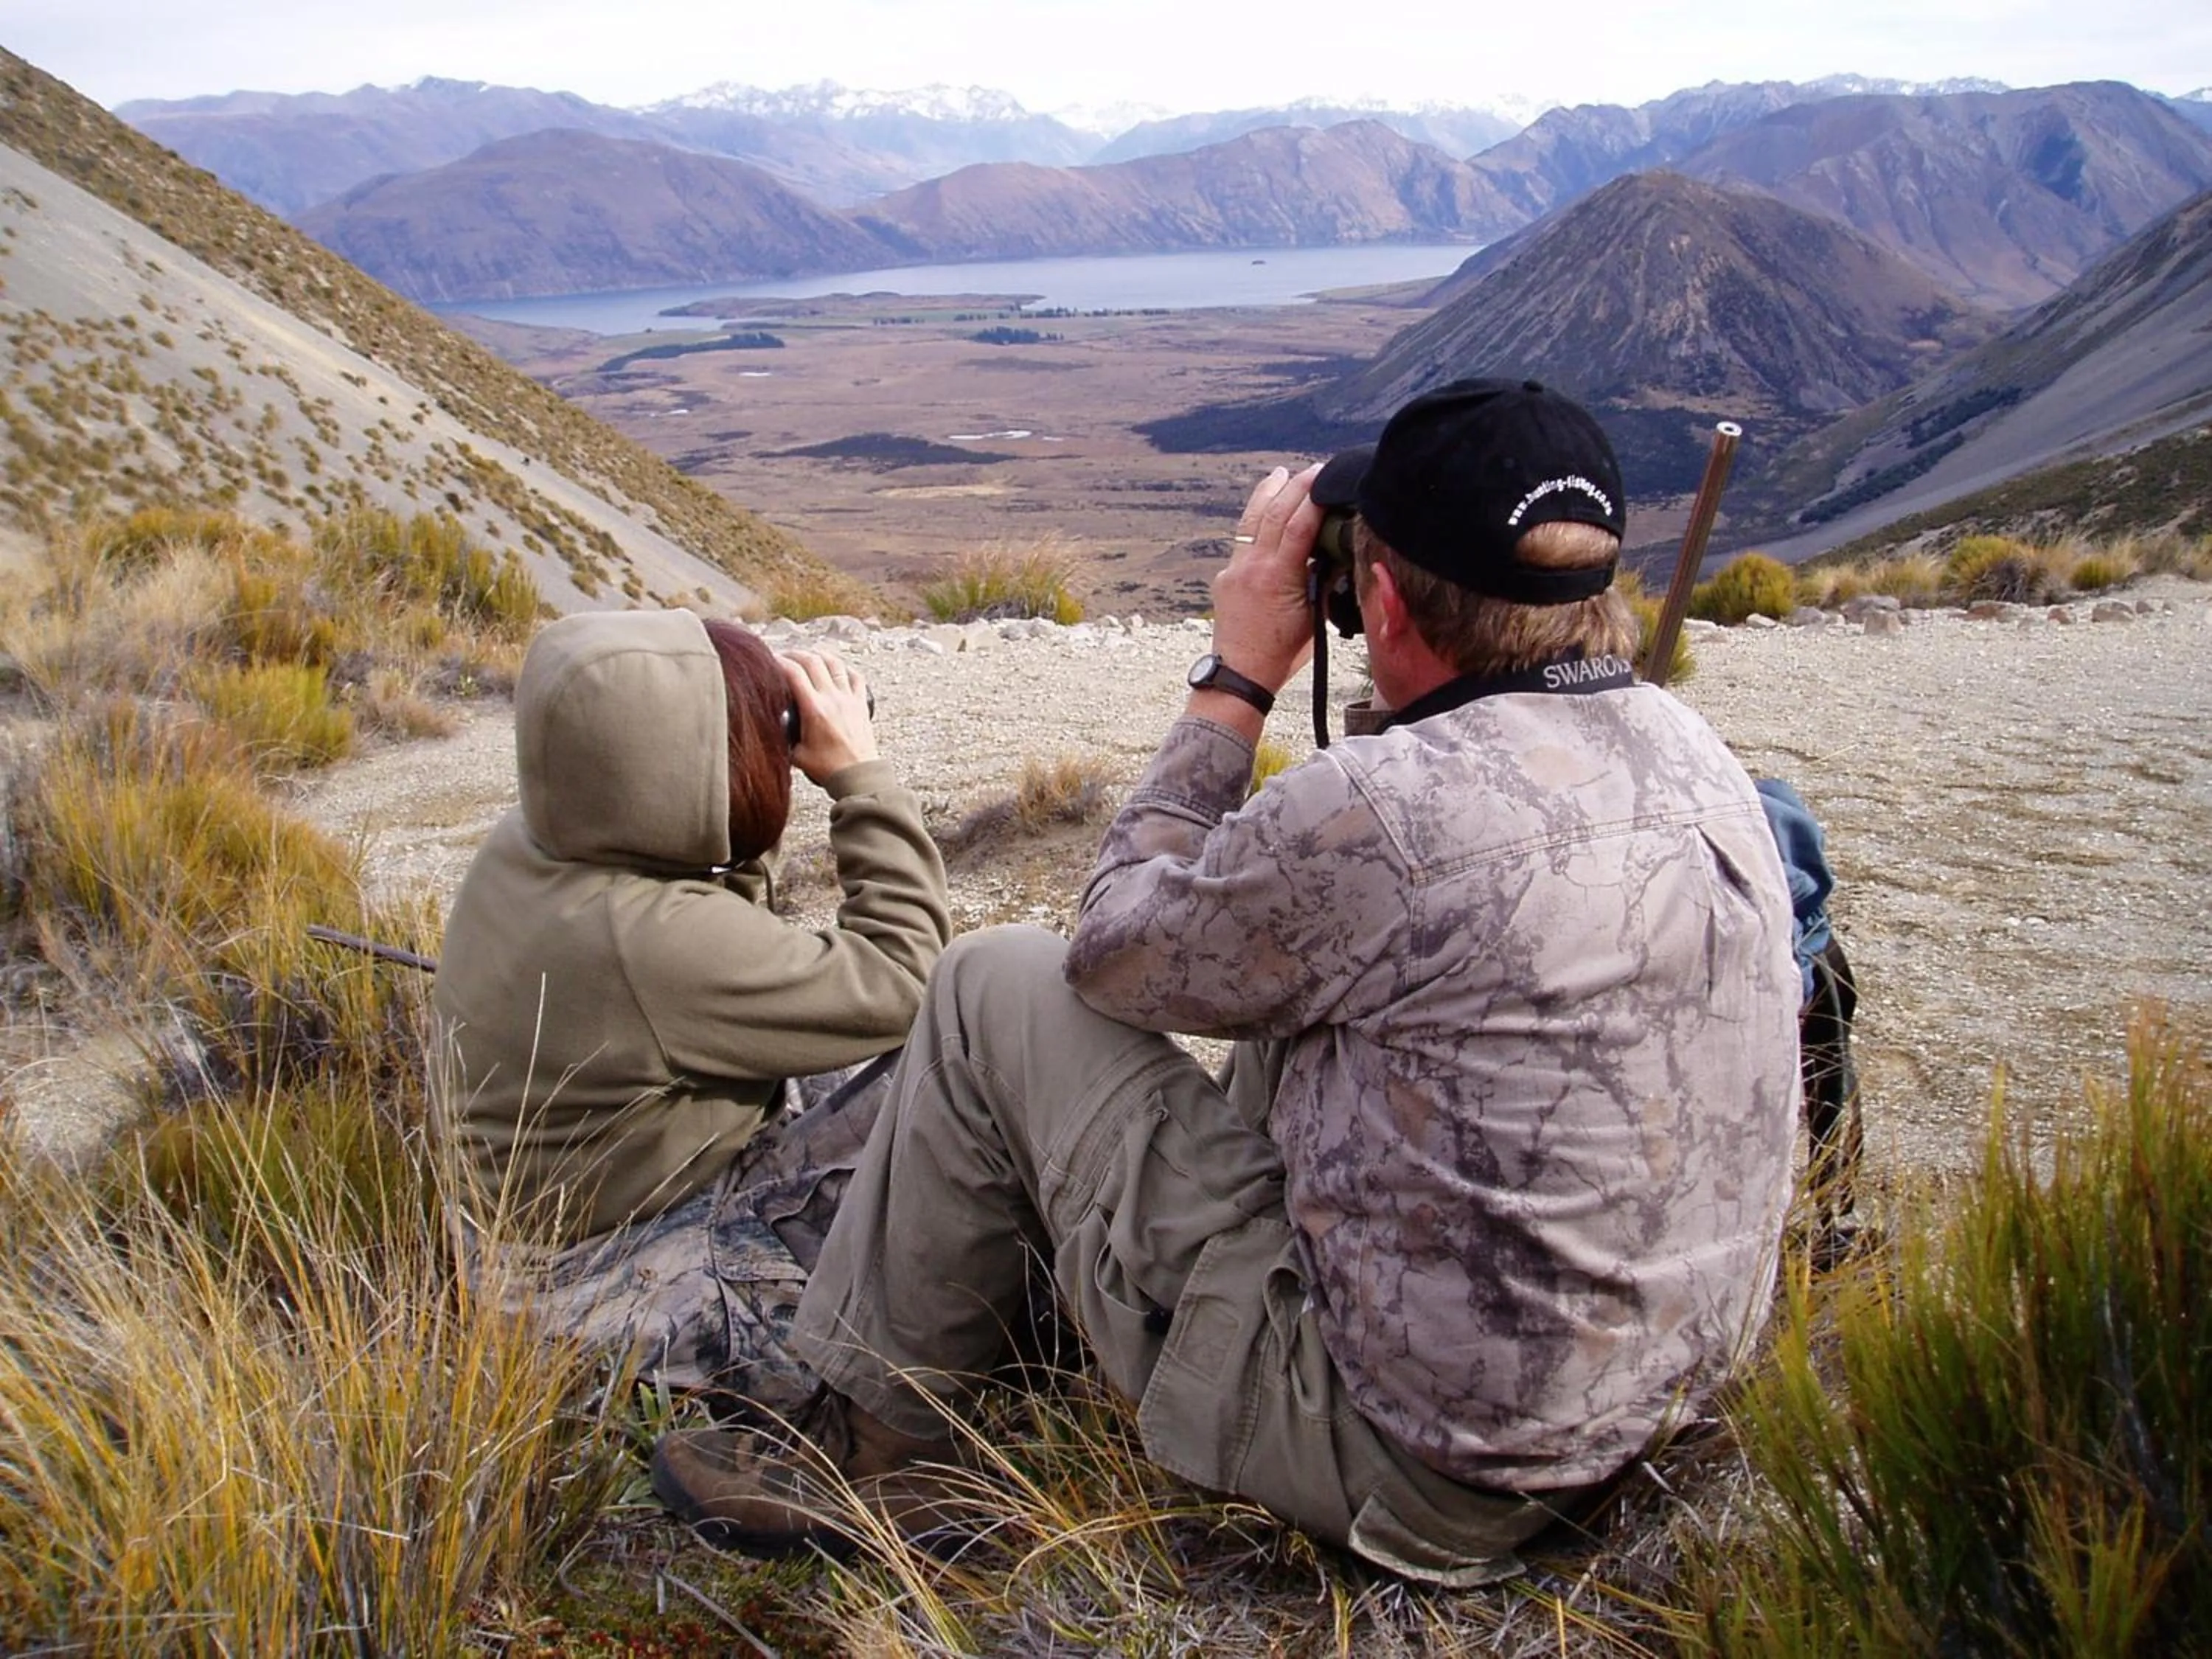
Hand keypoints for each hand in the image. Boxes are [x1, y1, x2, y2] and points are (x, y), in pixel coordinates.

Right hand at [778, 650, 877, 783]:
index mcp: (814, 709)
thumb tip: (773, 727)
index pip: (794, 673)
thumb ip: (784, 737)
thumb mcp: (796, 754)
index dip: (779, 661)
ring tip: (809, 655)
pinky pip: (855, 677)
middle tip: (786, 656)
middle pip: (813, 661)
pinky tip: (838, 668)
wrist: (858, 776)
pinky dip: (845, 668)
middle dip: (796, 654)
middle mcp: (832, 699)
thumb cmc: (829, 768)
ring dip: (820, 655)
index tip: (771, 660)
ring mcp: (849, 699)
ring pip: (835, 664)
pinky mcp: (861, 704)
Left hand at [1209, 463, 1322, 693]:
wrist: (1241, 675)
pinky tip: (1265, 509)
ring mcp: (1235, 570)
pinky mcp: (1225, 577)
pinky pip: (1242, 540)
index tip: (1326, 478)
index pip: (1298, 526)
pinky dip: (1255, 520)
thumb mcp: (1314, 618)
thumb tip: (1333, 553)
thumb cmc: (1283, 654)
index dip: (1313, 499)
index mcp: (1278, 578)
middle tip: (1313, 469)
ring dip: (1268, 494)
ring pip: (1251, 522)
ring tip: (1281, 474)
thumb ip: (1322, 582)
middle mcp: (1252, 568)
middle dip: (1295, 487)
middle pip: (1274, 514)